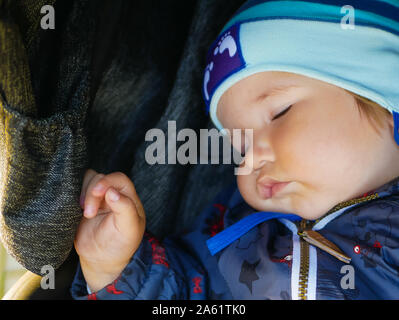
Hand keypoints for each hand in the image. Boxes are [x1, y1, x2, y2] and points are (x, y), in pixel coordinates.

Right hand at [74, 169, 145, 291]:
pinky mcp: (81, 204)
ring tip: (84, 213)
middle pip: (99, 178)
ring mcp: (96, 198)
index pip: (118, 178)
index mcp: (128, 196)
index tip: (97, 192)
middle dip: (91, 192)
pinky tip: (74, 209)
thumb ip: (125, 208)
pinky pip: (74, 190)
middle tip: (89, 213)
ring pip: (86, 181)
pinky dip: (72, 195)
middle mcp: (112, 193)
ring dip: (82, 193)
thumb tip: (112, 192)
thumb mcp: (129, 229)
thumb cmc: (120, 245)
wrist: (101, 260)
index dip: (107, 181)